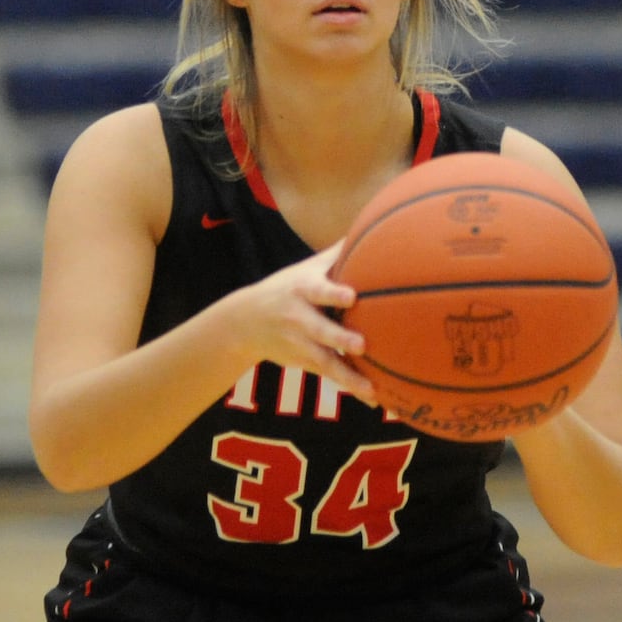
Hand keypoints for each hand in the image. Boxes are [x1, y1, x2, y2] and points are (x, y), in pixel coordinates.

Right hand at [219, 241, 376, 406]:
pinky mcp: (306, 363)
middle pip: (320, 330)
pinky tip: (375, 398)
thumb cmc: (288, 287)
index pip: (318, 291)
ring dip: (348, 376)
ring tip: (371, 387)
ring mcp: (301, 344)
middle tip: (360, 344)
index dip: (333, 293)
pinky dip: (352, 387)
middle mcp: (300, 319)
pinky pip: (331, 376)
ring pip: (326, 362)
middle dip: (339, 338)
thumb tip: (370, 223)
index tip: (351, 296)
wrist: (245, 323)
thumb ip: (335, 252)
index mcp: (302, 291)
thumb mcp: (304, 268)